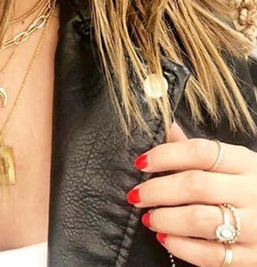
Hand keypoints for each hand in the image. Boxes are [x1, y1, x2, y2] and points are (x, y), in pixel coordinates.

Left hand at [127, 122, 256, 265]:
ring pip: (200, 220)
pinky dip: (182, 247)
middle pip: (195, 185)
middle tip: (136, 195)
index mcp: (245, 162)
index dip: (165, 155)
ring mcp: (255, 226)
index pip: (200, 151)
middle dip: (157, 190)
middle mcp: (251, 191)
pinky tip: (166, 239)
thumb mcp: (236, 163)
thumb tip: (168, 128)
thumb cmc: (254, 187)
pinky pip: (212, 255)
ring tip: (148, 217)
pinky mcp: (254, 257)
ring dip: (166, 219)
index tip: (141, 163)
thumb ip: (202, 150)